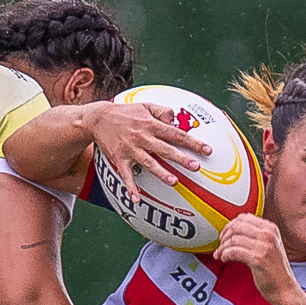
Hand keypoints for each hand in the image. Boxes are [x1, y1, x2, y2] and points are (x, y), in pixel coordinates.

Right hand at [82, 101, 213, 194]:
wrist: (98, 118)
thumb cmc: (125, 112)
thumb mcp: (145, 105)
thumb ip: (163, 111)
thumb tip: (175, 120)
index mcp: (151, 124)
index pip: (176, 134)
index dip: (192, 142)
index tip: (207, 150)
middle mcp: (142, 137)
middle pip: (165, 148)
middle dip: (181, 158)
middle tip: (196, 166)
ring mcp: (130, 149)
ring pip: (148, 162)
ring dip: (160, 172)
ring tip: (174, 182)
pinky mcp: (119, 159)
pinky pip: (126, 175)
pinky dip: (130, 187)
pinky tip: (136, 199)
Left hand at [213, 214, 297, 303]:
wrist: (284, 288)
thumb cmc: (274, 269)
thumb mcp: (268, 245)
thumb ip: (254, 235)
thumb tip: (231, 229)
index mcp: (271, 228)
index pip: (244, 217)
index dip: (230, 225)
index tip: (224, 235)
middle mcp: (269, 234)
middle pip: (237, 227)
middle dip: (224, 236)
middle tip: (221, 246)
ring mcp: (265, 246)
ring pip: (233, 239)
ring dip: (222, 248)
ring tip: (221, 255)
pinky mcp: (259, 259)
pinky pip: (234, 251)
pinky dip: (225, 255)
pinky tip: (224, 259)